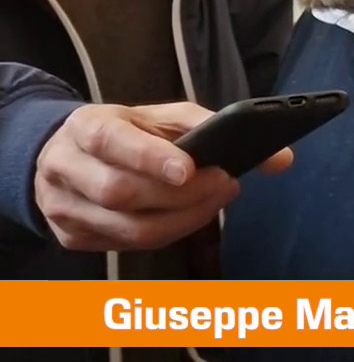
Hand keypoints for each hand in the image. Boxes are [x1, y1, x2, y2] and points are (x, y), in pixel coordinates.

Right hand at [33, 102, 290, 250]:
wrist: (68, 152)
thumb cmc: (130, 132)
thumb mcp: (164, 116)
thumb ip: (218, 128)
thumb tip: (283, 159)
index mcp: (86, 126)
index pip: (112, 142)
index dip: (150, 158)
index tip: (190, 169)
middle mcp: (64, 167)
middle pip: (121, 192)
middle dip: (180, 195)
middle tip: (226, 182)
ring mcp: (62, 207)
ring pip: (127, 228)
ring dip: (182, 219)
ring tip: (217, 199)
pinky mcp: (71, 237)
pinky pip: (128, 245)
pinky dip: (168, 233)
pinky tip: (190, 215)